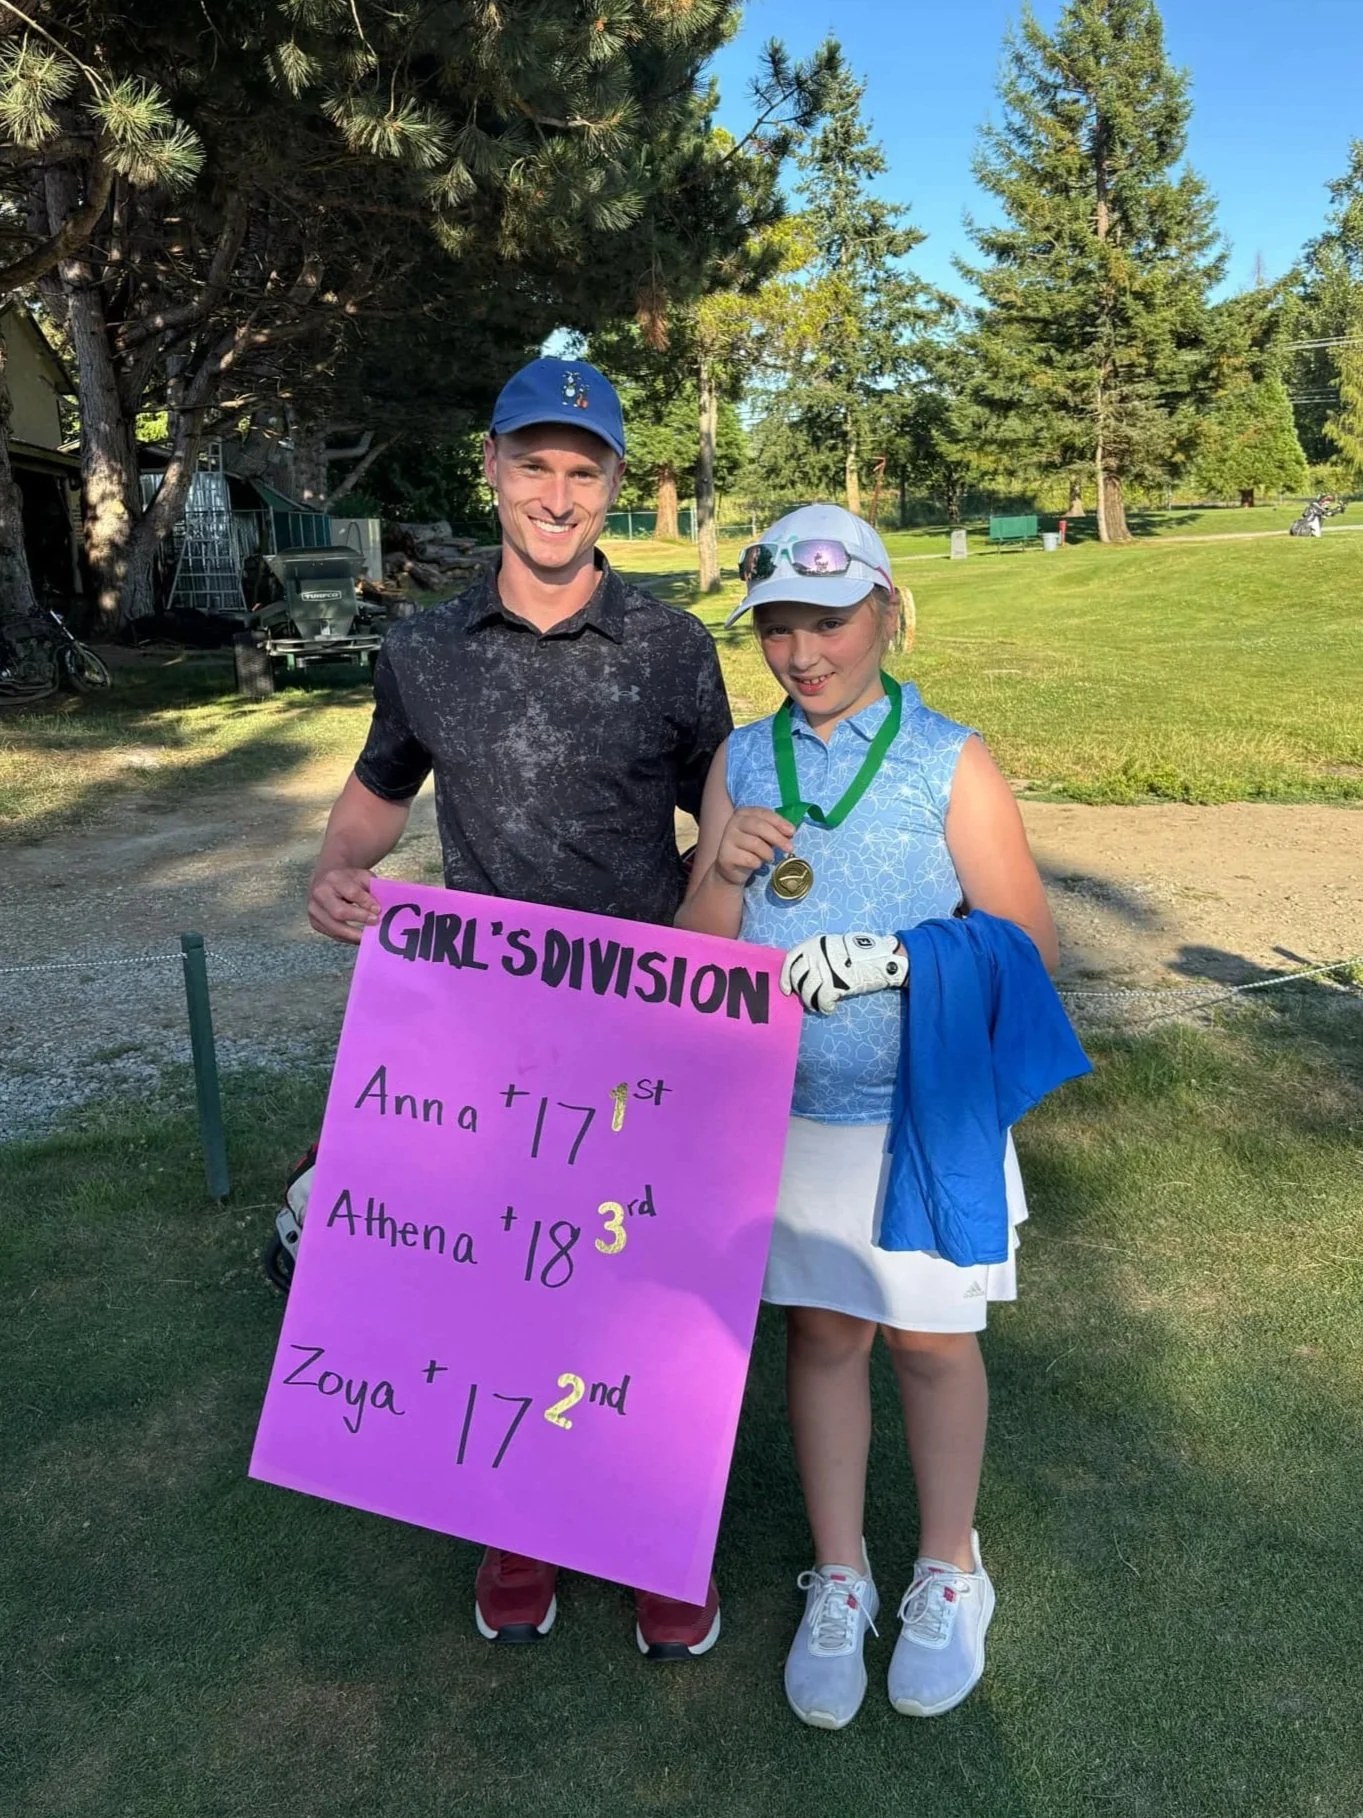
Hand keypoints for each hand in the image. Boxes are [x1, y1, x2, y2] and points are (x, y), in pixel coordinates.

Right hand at [308, 865, 380, 943]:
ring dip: (354, 934)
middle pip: (339, 912)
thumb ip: (371, 889)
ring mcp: (314, 909)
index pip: (351, 893)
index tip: (378, 910)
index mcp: (333, 878)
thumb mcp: (361, 876)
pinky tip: (359, 938)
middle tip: (375, 923)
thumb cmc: (347, 879)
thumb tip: (378, 909)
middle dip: (359, 919)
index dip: (366, 903)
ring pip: (334, 928)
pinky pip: (332, 934)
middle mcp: (319, 894)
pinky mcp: (314, 922)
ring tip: (369, 936)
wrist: (325, 879)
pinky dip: (347, 938)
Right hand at [714, 807, 795, 887]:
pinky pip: (749, 859)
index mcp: (743, 813)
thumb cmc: (752, 849)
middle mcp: (733, 822)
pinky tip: (756, 864)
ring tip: (769, 858)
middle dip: (777, 837)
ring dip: (768, 853)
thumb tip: (790, 832)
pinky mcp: (725, 855)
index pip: (763, 813)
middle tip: (789, 848)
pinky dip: (757, 863)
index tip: (792, 832)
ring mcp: (727, 838)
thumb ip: (775, 830)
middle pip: (759, 826)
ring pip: (755, 844)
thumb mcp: (764, 836)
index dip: (779, 822)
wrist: (732, 869)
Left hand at [780, 933, 907, 1014]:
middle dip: (801, 991)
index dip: (785, 977)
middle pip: (797, 978)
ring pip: (807, 992)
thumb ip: (817, 956)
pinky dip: (825, 1007)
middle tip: (808, 997)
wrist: (879, 958)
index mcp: (814, 944)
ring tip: (819, 1004)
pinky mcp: (834, 984)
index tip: (787, 989)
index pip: (791, 961)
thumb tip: (806, 975)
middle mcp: (816, 956)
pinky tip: (830, 1007)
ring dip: (812, 1002)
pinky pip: (822, 1001)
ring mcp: (824, 970)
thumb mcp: (832, 946)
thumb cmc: (857, 953)